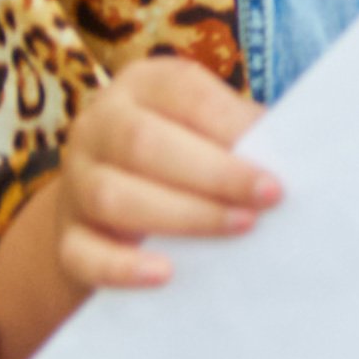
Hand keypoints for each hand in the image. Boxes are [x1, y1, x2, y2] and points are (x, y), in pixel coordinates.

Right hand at [40, 57, 275, 291]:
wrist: (112, 198)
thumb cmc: (187, 151)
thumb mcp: (209, 125)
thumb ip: (240, 131)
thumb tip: (292, 151)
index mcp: (142, 85)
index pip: (183, 93)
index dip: (230, 124)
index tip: (276, 156)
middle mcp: (98, 126)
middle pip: (144, 144)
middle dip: (215, 173)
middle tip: (270, 195)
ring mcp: (75, 182)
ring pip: (114, 198)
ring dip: (185, 215)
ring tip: (241, 226)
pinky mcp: (65, 236)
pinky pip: (83, 253)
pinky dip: (122, 266)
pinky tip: (166, 274)